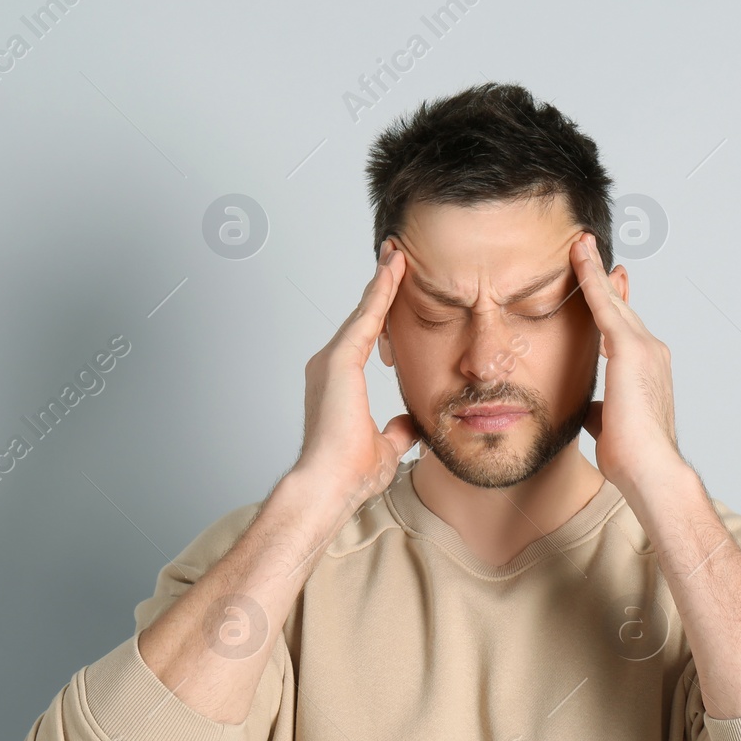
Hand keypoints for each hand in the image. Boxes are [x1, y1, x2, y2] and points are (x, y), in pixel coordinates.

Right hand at [290, 240, 419, 509]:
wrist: (327, 485)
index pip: (367, 337)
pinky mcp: (338, 362)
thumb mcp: (385, 447)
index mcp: (338, 384)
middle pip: (363, 317)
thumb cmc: (347, 474)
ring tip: (399, 255)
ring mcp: (330, 362)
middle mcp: (328, 367)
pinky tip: (395, 273)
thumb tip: (413, 425)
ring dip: (382, 283)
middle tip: (397, 257)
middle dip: (381, 287)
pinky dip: (380, 294)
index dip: (383, 311)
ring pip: (364, 313)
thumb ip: (398, 432)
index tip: (397, 287)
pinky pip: (365, 319)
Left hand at [571, 233, 684, 496]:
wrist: (650, 470)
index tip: (607, 280)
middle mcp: (651, 351)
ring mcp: (644, 347)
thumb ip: (599, 408)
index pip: (624, 326)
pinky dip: (590, 279)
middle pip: (620, 305)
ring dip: (593, 270)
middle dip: (603, 276)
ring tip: (579, 242)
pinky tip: (578, 256)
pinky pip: (603, 305)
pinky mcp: (629, 349)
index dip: (613, 301)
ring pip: (612, 299)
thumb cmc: (633, 457)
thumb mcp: (608, 424)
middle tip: (587, 245)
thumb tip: (589, 408)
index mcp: (646, 368)